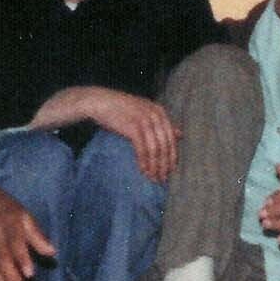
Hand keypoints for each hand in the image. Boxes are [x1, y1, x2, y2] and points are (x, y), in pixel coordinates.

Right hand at [35, 88, 179, 182]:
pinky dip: (144, 162)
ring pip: (155, 149)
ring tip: (153, 178)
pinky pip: (143, 149)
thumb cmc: (121, 110)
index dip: (172, 155)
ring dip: (155, 166)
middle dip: (165, 164)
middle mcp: (155, 115)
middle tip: (163, 178)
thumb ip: (161, 124)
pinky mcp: (133, 127)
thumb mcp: (145, 113)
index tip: (171, 170)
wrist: (99, 102)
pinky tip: (143, 171)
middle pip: (165, 145)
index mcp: (160, 111)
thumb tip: (180, 134)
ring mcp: (145, 120)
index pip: (171, 137)